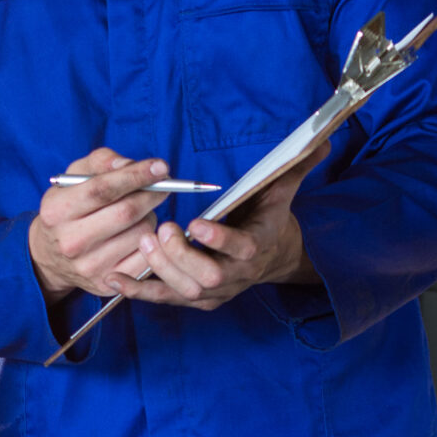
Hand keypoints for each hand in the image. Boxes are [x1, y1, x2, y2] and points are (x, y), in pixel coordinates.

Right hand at [29, 149, 178, 302]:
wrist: (50, 257)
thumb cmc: (68, 209)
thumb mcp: (73, 178)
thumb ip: (100, 162)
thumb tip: (130, 165)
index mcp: (57, 210)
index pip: (102, 190)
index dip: (135, 176)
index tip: (160, 167)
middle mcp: (70, 241)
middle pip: (126, 212)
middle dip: (152, 195)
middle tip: (162, 186)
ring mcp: (89, 266)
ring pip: (141, 234)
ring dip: (150, 217)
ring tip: (140, 213)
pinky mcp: (107, 283)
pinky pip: (146, 258)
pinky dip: (152, 241)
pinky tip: (140, 233)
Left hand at [118, 141, 326, 312]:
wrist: (270, 257)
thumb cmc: (267, 218)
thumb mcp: (281, 190)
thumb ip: (296, 165)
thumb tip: (321, 137)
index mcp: (256, 246)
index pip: (241, 250)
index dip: (219, 240)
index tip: (198, 224)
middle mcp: (236, 275)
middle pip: (207, 276)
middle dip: (181, 255)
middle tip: (163, 229)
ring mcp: (215, 291)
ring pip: (184, 290)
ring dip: (160, 269)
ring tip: (144, 240)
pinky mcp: (196, 299)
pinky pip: (165, 300)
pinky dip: (139, 291)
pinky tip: (115, 278)